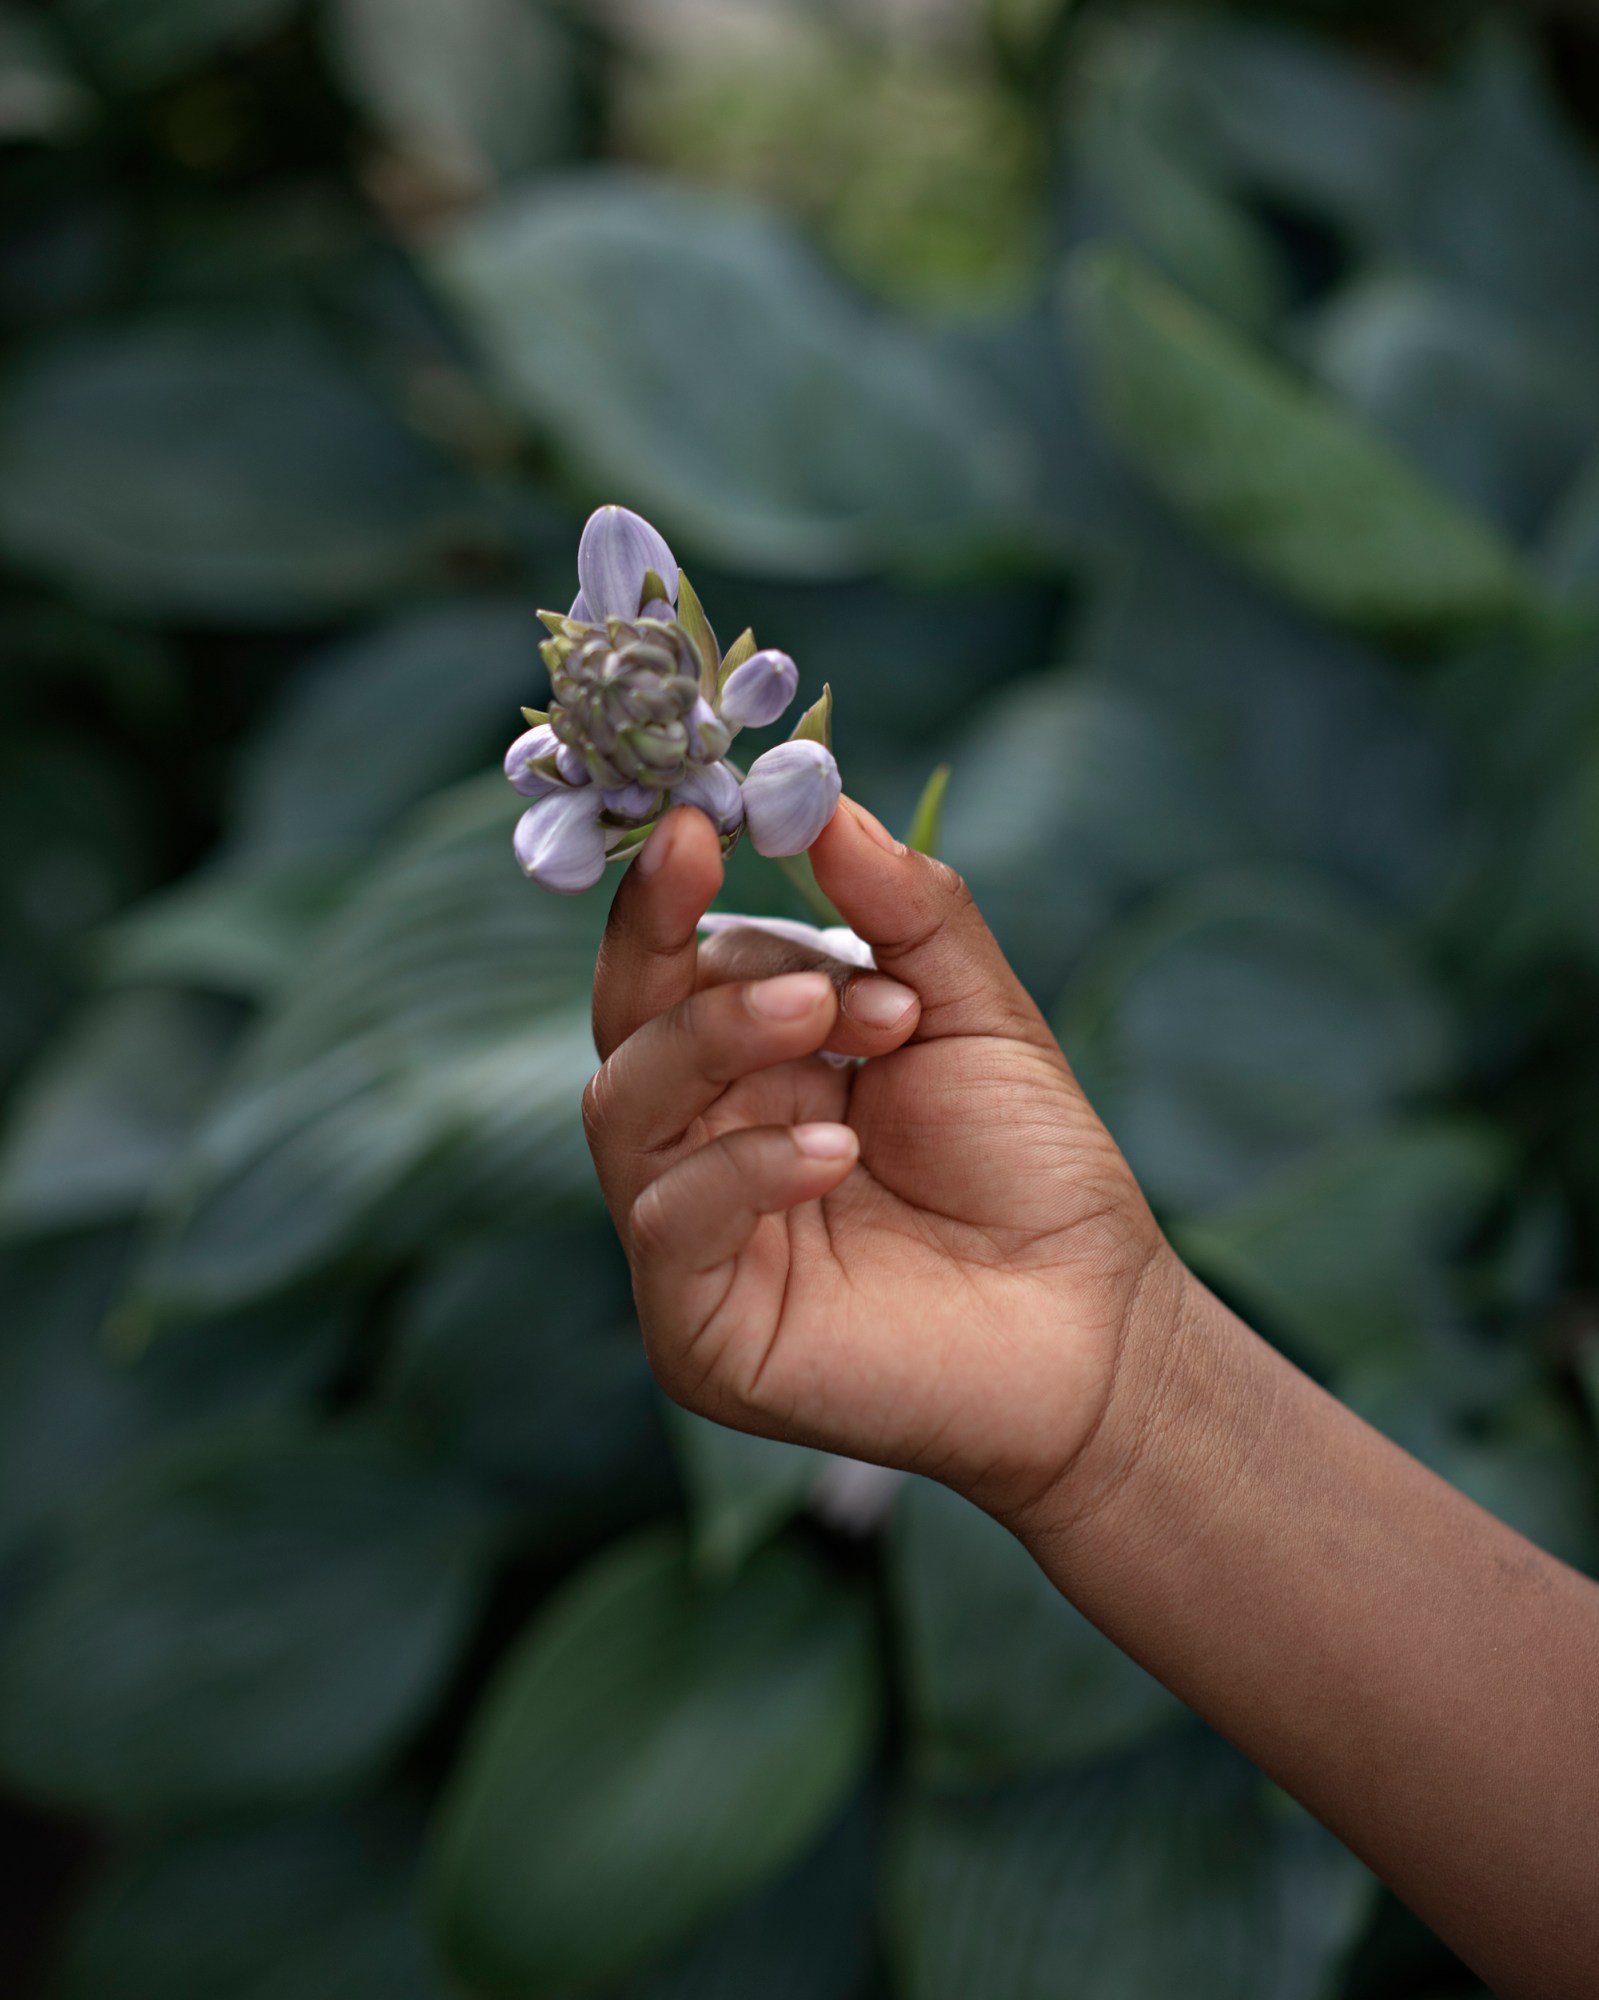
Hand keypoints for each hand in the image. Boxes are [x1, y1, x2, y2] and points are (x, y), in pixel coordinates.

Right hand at [582, 798, 1174, 1519]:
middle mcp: (703, 1141)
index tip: (702, 824)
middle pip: (625, 1028)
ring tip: (837, 1022)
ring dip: (720, 1044)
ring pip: (625, 1109)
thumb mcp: (971, 1008)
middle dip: (688, 966)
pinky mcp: (698, 1328)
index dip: (667, 896)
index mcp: (751, 1065)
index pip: (666, 966)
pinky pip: (668, 1221)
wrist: (1094, 1331)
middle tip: (803, 958)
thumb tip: (815, 794)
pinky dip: (742, 1169)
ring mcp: (691, 1238)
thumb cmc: (1030, 1169)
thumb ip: (898, 905)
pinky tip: (836, 1152)